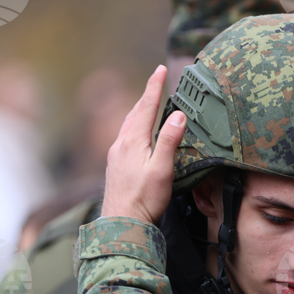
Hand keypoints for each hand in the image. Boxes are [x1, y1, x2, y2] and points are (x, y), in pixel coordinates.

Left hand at [101, 66, 186, 222]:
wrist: (121, 223)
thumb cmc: (144, 199)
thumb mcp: (162, 169)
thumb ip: (169, 141)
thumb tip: (178, 115)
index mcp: (133, 141)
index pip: (146, 107)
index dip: (154, 87)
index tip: (160, 70)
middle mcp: (121, 144)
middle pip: (134, 112)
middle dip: (146, 96)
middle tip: (156, 81)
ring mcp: (115, 155)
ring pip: (127, 125)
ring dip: (138, 110)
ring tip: (147, 103)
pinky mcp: (115, 166)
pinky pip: (124, 137)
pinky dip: (133, 126)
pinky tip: (135, 134)